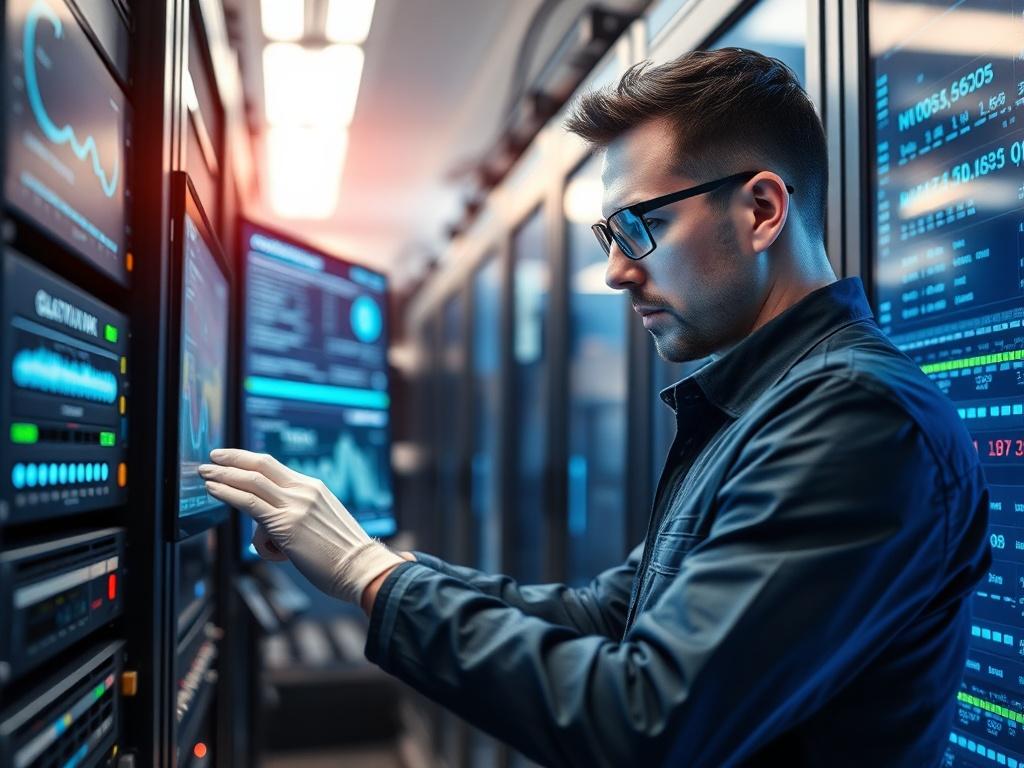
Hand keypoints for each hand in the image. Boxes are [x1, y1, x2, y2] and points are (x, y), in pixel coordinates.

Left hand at [199, 448, 403, 603]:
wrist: (360, 567)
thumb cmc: (342, 555)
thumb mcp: (321, 523)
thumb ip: (298, 516)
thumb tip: (271, 527)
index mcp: (313, 488)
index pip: (275, 467)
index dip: (249, 460)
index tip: (232, 458)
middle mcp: (304, 490)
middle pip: (261, 465)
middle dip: (233, 459)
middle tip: (213, 457)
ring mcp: (295, 505)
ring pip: (251, 481)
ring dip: (223, 474)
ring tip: (205, 474)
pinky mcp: (285, 524)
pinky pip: (249, 502)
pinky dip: (228, 492)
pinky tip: (213, 489)